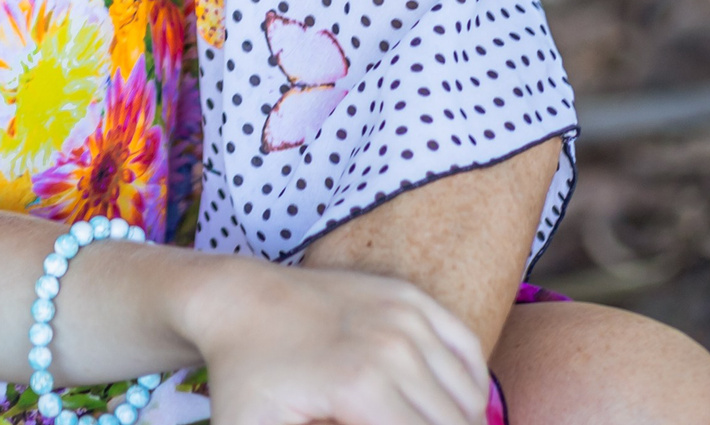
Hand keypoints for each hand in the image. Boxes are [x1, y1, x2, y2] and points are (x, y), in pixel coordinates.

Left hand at [183, 258, 488, 424]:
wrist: (239, 303)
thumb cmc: (245, 382)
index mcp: (361, 387)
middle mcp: (392, 347)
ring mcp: (405, 315)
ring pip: (469, 398)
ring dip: (458, 424)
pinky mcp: (410, 297)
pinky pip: (468, 351)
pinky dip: (470, 387)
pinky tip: (447, 408)